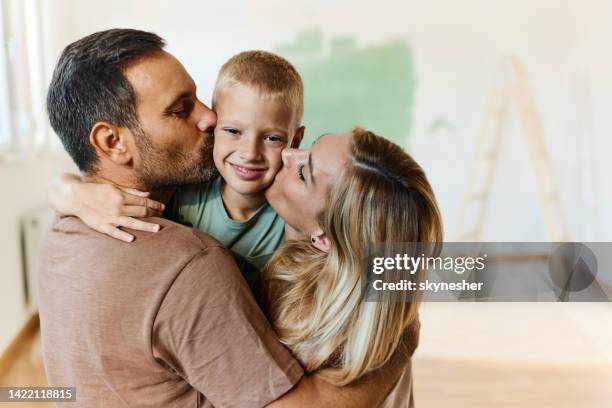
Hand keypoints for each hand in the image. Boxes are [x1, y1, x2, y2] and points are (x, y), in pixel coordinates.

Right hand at [49, 174, 164, 241]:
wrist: (75, 196)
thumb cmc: (96, 190)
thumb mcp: (114, 187)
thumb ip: (131, 191)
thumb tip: (147, 195)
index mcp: (121, 196)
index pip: (143, 201)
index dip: (155, 204)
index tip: (163, 207)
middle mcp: (117, 206)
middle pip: (140, 211)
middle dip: (153, 213)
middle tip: (162, 216)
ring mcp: (110, 217)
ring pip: (131, 222)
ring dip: (146, 226)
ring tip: (157, 228)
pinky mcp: (101, 225)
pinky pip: (113, 232)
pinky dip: (122, 235)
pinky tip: (132, 239)